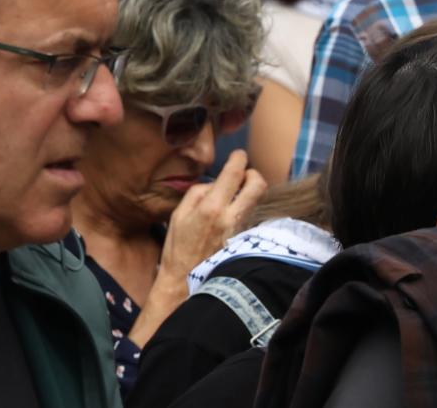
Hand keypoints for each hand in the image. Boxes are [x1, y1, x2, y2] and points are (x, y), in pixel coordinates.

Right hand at [124, 150, 265, 348]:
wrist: (187, 282)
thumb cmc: (178, 248)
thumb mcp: (178, 215)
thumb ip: (196, 194)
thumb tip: (213, 184)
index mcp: (211, 207)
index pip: (234, 174)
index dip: (238, 160)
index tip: (239, 154)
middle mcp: (232, 217)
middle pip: (258, 185)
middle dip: (254, 174)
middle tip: (245, 174)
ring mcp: (243, 231)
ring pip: (258, 201)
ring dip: (250, 193)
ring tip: (238, 196)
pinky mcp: (247, 242)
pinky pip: (252, 218)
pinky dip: (247, 211)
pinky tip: (235, 217)